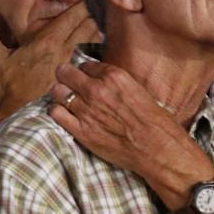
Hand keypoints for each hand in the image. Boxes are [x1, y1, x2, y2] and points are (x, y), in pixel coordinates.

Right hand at [0, 1, 99, 123]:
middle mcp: (64, 50)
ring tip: (101, 18)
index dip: (82, 3)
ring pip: (91, 41)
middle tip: (100, 0)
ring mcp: (71, 65)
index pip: (72, 16)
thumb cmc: (7, 85)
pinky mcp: (74, 77)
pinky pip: (90, 57)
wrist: (20, 115)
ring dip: (96, 28)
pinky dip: (94, 46)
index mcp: (47, 41)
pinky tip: (96, 45)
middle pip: (87, 26)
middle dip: (93, 12)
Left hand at [47, 59, 211, 204]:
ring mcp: (86, 110)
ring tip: (65, 100)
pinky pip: (55, 113)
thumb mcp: (138, 90)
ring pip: (56, 92)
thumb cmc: (155, 122)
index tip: (84, 78)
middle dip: (65, 77)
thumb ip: (116, 83)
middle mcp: (96, 90)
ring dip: (60, 94)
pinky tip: (65, 114)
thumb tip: (101, 80)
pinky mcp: (80, 130)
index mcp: (113, 76)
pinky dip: (57, 111)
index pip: (84, 65)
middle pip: (64, 73)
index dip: (83, 72)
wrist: (158, 148)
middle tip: (68, 84)